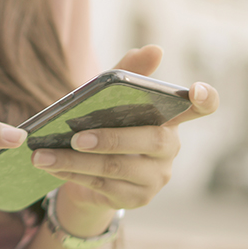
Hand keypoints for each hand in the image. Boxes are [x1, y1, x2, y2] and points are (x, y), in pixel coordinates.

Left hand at [31, 46, 219, 213]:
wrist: (85, 174)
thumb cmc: (100, 127)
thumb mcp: (107, 100)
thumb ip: (125, 75)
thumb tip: (153, 50)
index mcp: (170, 118)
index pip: (203, 107)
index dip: (205, 99)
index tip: (196, 90)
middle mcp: (169, 149)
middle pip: (151, 141)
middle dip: (112, 139)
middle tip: (76, 138)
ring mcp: (156, 177)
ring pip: (117, 168)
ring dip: (75, 161)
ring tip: (42, 156)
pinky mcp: (137, 199)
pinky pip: (101, 186)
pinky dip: (71, 175)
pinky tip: (50, 167)